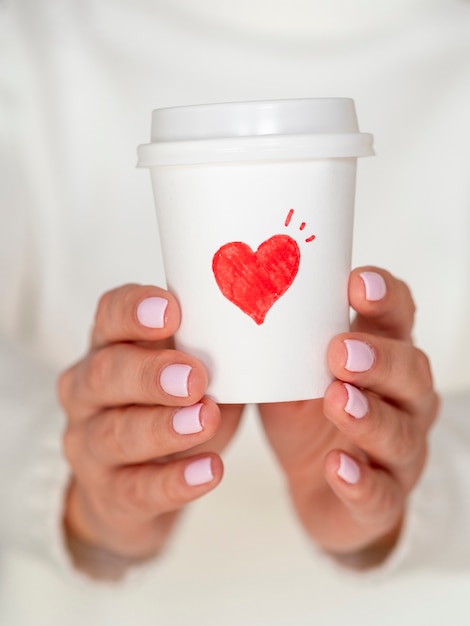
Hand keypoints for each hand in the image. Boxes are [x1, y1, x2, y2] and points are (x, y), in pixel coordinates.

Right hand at [58, 284, 242, 575]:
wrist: (132, 486)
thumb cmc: (169, 408)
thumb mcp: (189, 370)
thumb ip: (212, 347)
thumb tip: (273, 329)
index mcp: (112, 346)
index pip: (109, 314)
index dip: (134, 309)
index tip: (172, 311)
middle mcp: (89, 390)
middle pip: (104, 373)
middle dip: (149, 373)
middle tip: (194, 378)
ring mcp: (91, 444)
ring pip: (115, 433)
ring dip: (163, 427)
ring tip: (205, 421)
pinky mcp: (108, 493)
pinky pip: (136, 489)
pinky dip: (175, 481)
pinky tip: (210, 470)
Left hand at [258, 267, 438, 567]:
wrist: (317, 486)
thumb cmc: (306, 416)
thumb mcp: (290, 373)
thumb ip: (281, 342)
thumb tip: (237, 293)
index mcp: (382, 358)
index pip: (397, 318)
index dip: (384, 298)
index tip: (355, 283)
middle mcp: (402, 402)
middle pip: (411, 373)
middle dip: (379, 359)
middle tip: (340, 351)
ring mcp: (399, 454)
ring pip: (402, 433)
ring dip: (371, 416)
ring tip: (338, 400)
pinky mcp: (384, 500)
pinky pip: (382, 495)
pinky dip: (361, 481)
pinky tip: (337, 466)